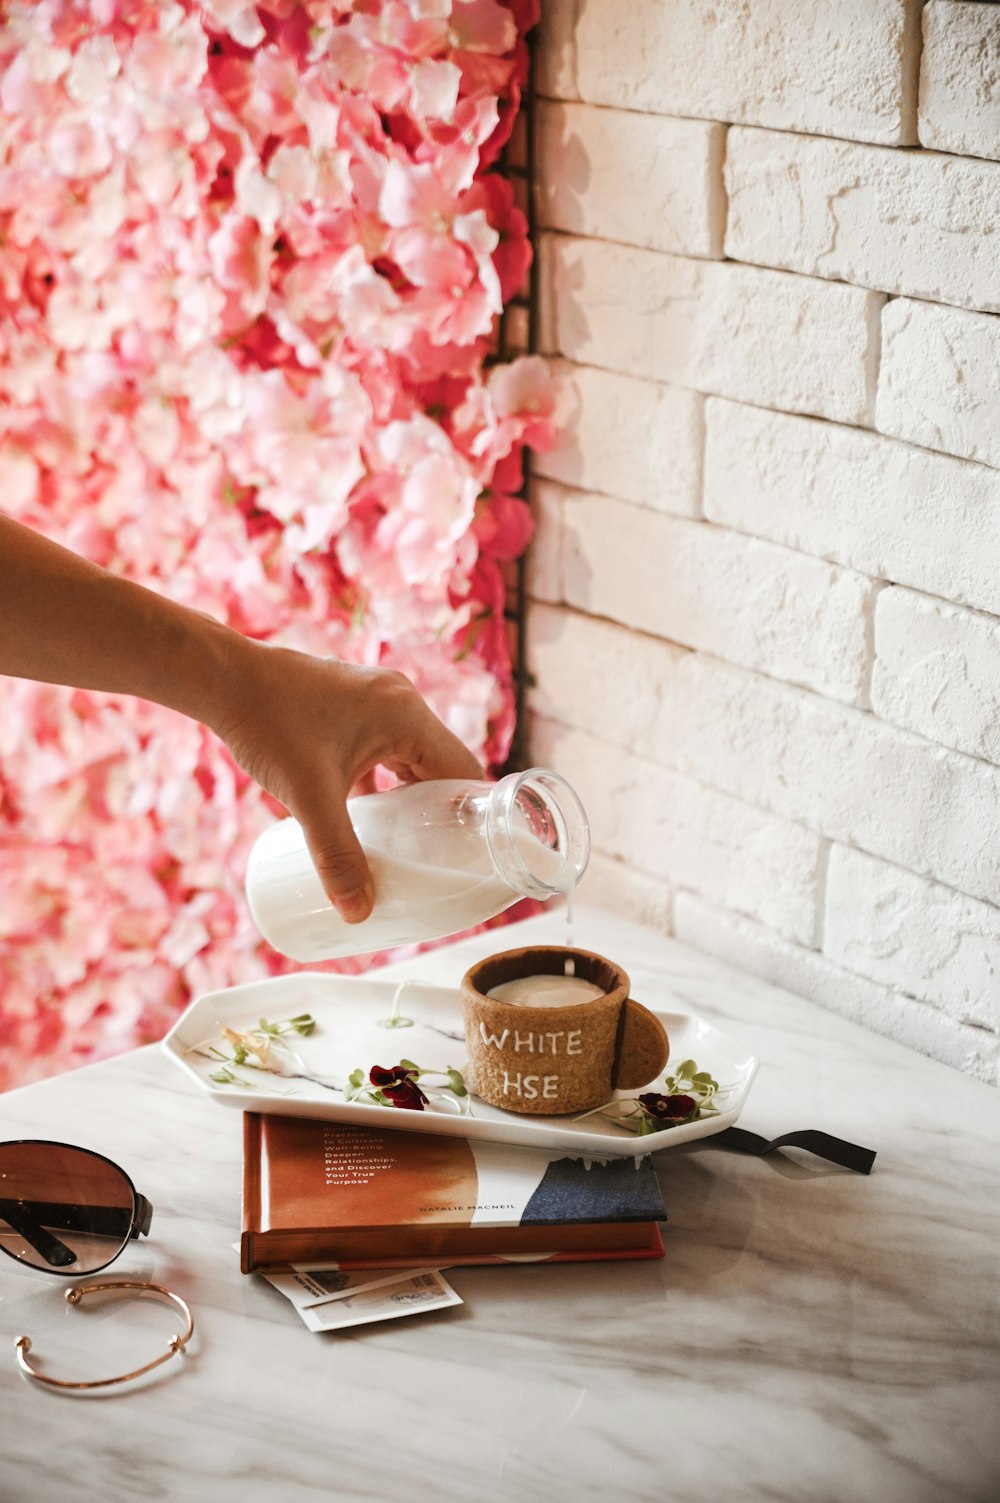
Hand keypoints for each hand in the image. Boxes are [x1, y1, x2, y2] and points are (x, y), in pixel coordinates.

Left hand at [212, 640, 484, 923]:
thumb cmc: (269, 725)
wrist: (224, 678)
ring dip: (412, 796)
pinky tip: (369, 813)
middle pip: (441, 765)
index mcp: (408, 717)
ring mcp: (376, 700)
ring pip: (410, 757)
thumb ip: (335, 855)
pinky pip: (384, 748)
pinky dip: (385, 780)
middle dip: (442, 812)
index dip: (473, 815)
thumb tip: (357, 913)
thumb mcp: (308, 797)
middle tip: (442, 859)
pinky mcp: (350, 706)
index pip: (464, 771)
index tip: (474, 856)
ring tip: (411, 843)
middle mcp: (401, 702)